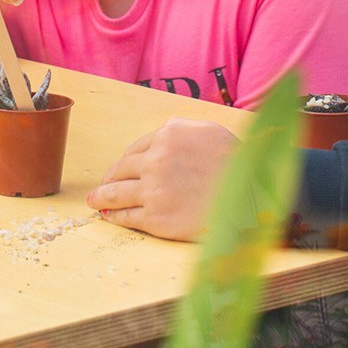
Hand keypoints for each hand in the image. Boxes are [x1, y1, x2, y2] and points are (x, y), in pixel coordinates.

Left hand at [87, 119, 237, 240]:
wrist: (252, 197)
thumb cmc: (237, 164)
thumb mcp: (210, 132)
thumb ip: (182, 130)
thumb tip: (164, 135)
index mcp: (168, 134)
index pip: (136, 149)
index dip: (125, 162)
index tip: (119, 169)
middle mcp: (156, 159)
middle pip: (121, 169)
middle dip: (110, 179)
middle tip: (102, 187)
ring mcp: (154, 189)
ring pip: (116, 193)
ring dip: (101, 198)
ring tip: (95, 202)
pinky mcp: (156, 217)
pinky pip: (126, 216)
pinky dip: (113, 216)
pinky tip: (109, 216)